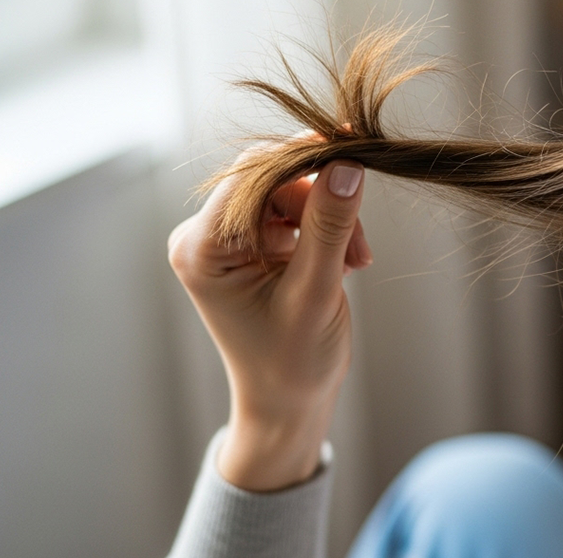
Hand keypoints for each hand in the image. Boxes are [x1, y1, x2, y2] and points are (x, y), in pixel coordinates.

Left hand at [167, 147, 371, 490]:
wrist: (288, 405)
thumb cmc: (294, 363)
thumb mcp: (315, 292)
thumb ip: (329, 226)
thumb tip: (347, 163)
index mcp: (202, 248)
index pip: (251, 176)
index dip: (301, 158)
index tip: (350, 147)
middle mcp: (205, 237)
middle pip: (272, 181)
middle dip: (323, 203)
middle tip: (359, 247)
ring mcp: (228, 242)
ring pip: (290, 196)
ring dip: (332, 221)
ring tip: (355, 263)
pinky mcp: (253, 247)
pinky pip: (295, 215)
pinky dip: (327, 232)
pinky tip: (345, 264)